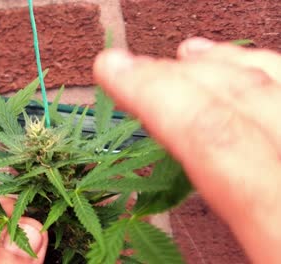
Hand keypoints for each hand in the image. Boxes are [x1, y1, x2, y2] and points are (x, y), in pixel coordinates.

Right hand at [94, 37, 280, 263]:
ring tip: (191, 56)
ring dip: (235, 68)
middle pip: (250, 103)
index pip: (214, 139)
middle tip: (134, 64)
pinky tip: (263, 79)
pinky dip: (280, 81)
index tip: (112, 70)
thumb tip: (144, 240)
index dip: (154, 95)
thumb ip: (205, 256)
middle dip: (181, 76)